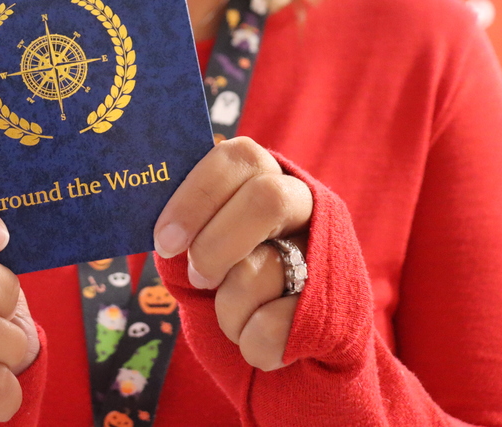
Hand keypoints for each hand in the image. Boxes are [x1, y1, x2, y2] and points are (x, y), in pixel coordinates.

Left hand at [153, 137, 312, 370]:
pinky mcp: (339, 305)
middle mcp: (303, 203)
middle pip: (266, 198)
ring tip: (231, 316)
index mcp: (262, 176)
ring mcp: (326, 252)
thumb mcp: (202, 242)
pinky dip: (250, 343)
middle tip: (198, 277)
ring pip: (262, 270)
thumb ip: (187, 226)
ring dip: (227, 309)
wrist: (277, 338)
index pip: (237, 158)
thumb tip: (162, 232)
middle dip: (215, 246)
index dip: (197, 197)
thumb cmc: (227, 278)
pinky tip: (255, 339)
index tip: (165, 242)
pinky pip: (276, 326)